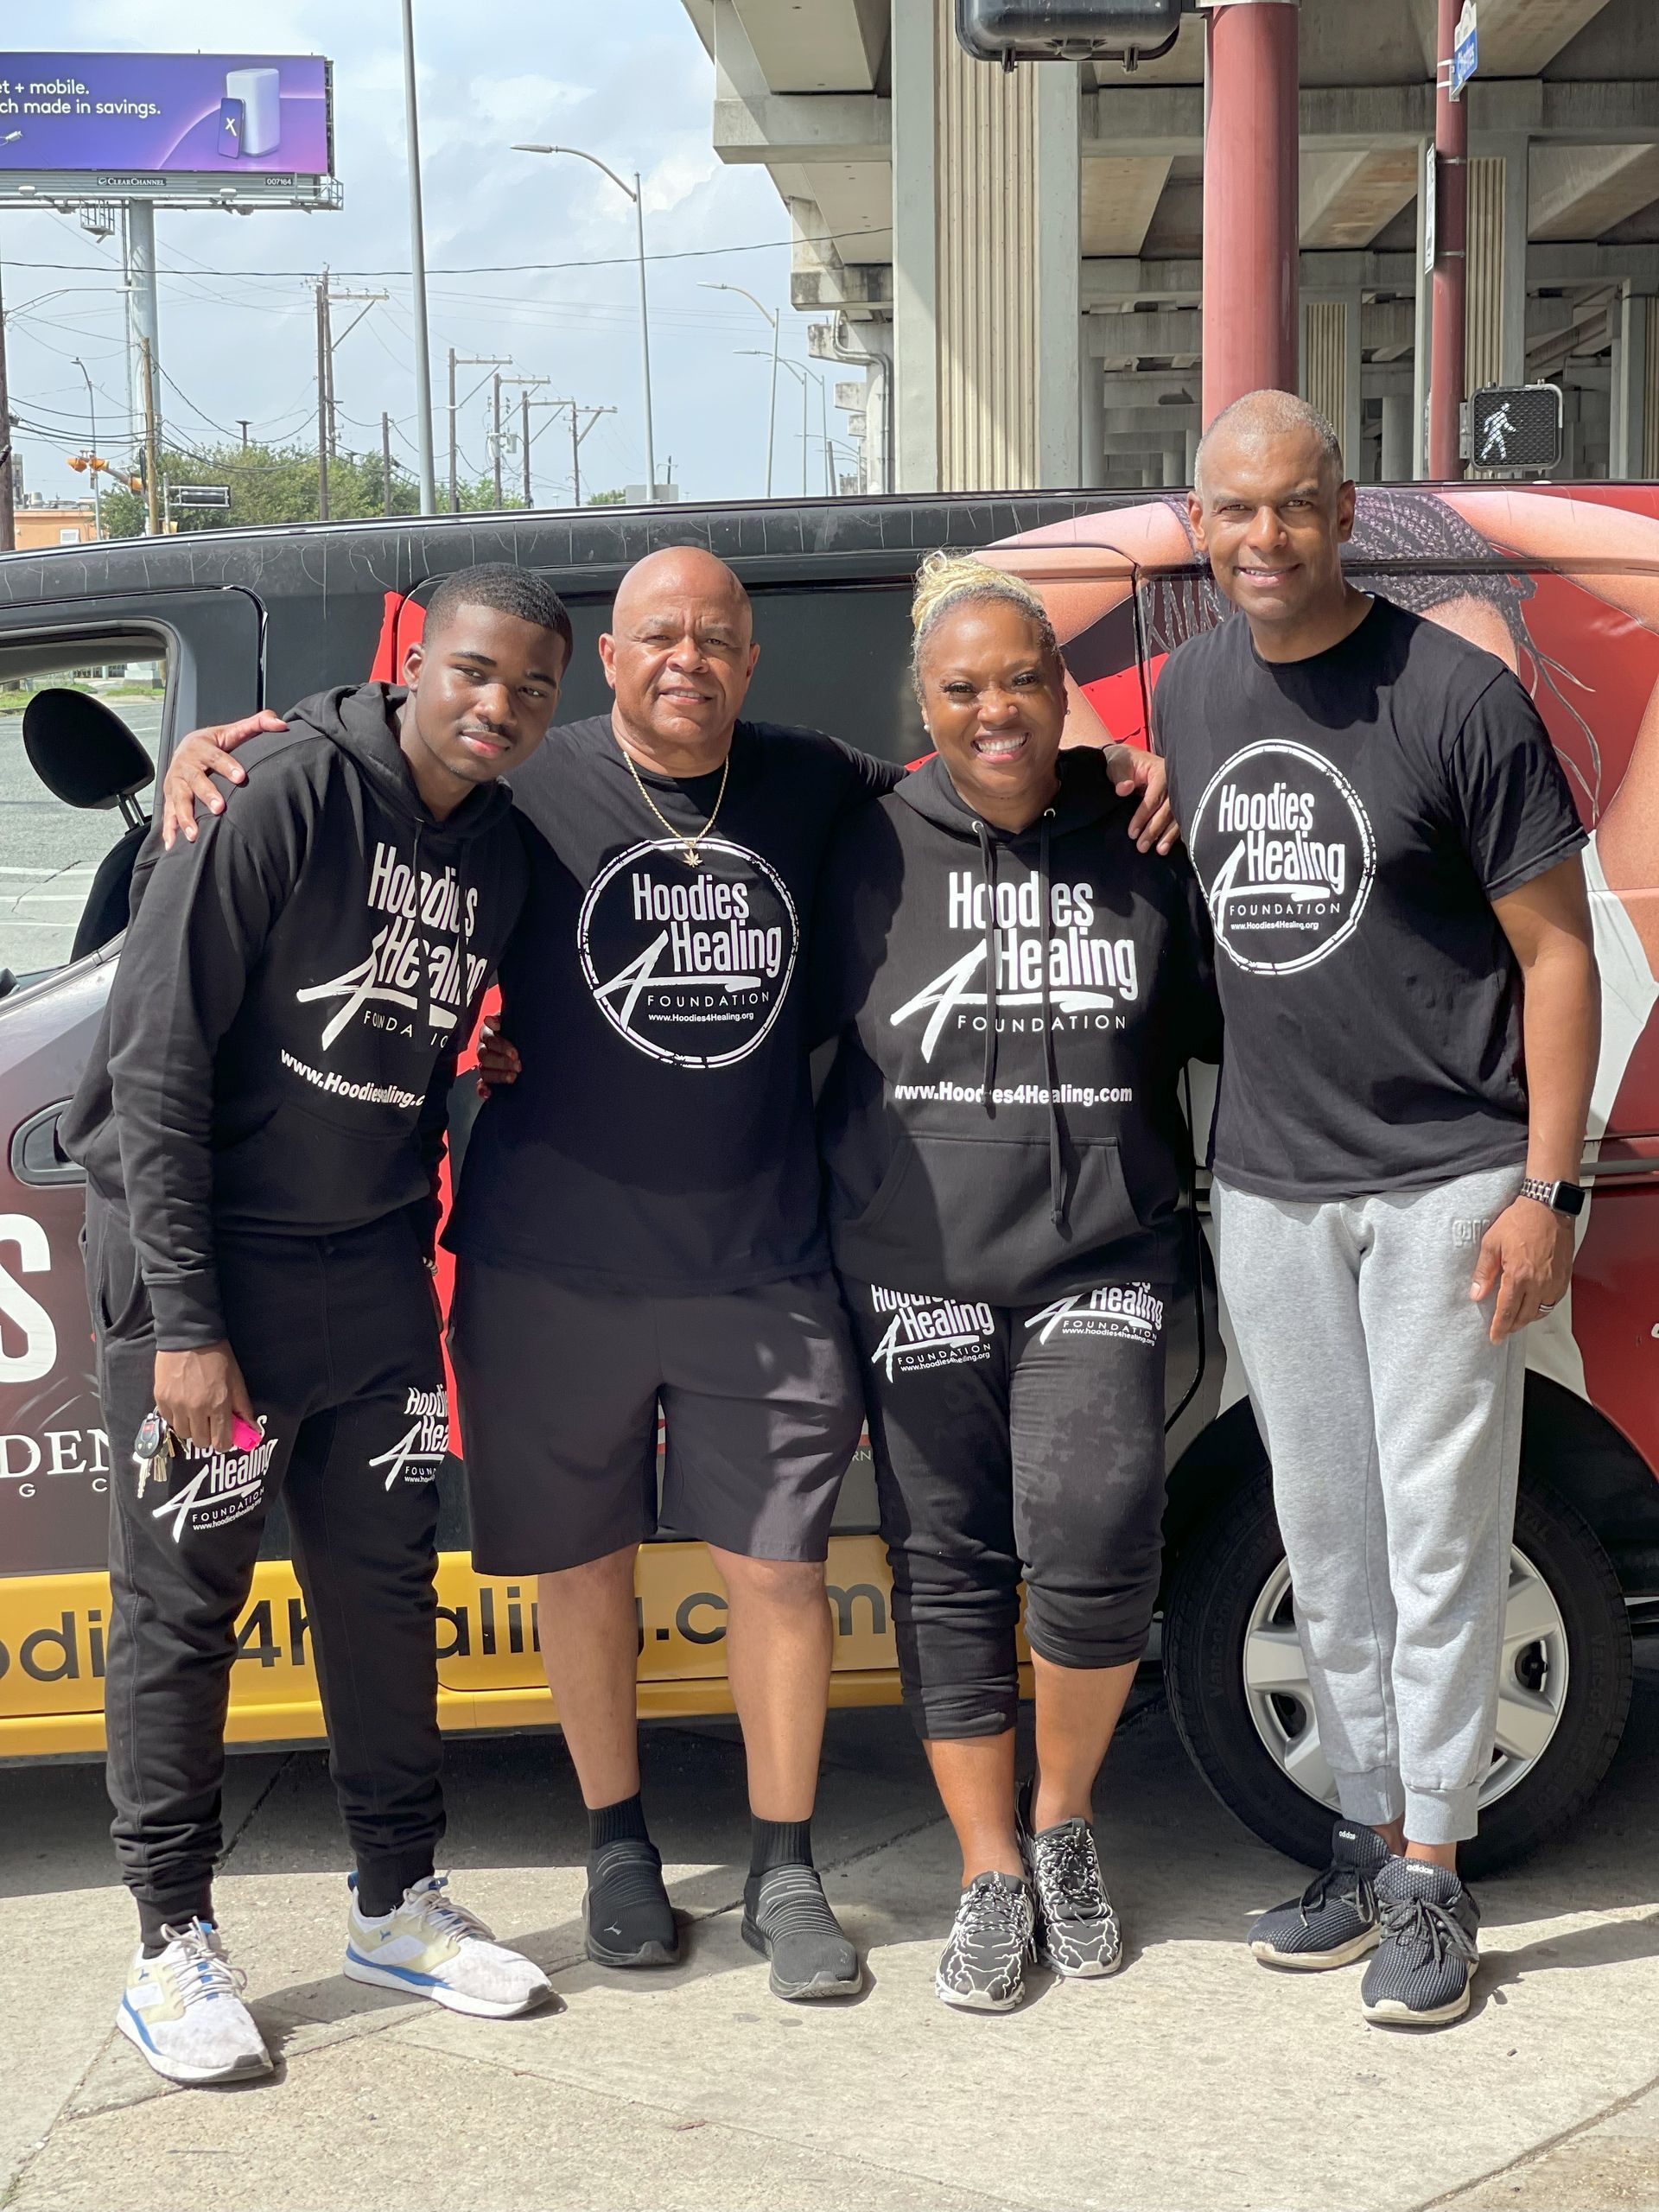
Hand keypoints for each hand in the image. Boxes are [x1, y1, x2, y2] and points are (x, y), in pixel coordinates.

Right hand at [153, 1341, 255, 1452]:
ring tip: (195, 1412)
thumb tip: (251, 1428)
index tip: (223, 1436)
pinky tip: (182, 1405)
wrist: (189, 1336)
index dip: (223, 1442)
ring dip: (190, 1427)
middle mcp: (195, 1408)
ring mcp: (176, 1404)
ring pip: (182, 1433)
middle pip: (200, 1441)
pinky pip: (168, 1420)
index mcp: (218, 1404)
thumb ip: (243, 1407)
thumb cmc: (218, 1357)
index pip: (220, 1441)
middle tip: (209, 1422)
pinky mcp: (161, 1398)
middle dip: (207, 1435)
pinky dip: (176, 1417)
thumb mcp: (237, 1380)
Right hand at [160, 711, 286, 847]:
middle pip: (195, 780)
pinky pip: (168, 813)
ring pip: (179, 799)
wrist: (185, 748)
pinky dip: (170, 829)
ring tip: (195, 833)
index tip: (241, 777)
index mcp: (201, 746)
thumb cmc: (214, 743)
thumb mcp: (233, 731)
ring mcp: (176, 782)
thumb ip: (258, 724)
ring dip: (186, 817)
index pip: (215, 755)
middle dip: (206, 794)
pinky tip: (174, 843)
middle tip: (220, 808)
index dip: (227, 765)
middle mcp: (185, 764)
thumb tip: (281, 724)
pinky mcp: (170, 797)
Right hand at [474, 1016, 521, 1097]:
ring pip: (484, 1071)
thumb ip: (501, 1019)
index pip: (489, 1039)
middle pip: (485, 1056)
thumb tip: (490, 1020)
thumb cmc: (517, 1029)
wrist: (525, 1040)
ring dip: (497, 1075)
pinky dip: (482, 1090)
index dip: (501, 1046)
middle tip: (518, 1065)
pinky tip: (488, 1094)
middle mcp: (484, 1048)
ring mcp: (484, 1064)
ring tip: (512, 1077)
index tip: (514, 1053)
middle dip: (502, 1062)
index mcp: (488, 1033)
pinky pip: (480, 1084)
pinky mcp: (486, 1078)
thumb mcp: (512, 1021)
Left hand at [1106, 743, 1178, 854]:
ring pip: (1177, 816)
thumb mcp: (1117, 765)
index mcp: (1162, 771)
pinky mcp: (1178, 802)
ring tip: (1159, 851)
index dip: (1143, 816)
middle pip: (1168, 809)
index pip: (1154, 797)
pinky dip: (1174, 834)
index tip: (1132, 833)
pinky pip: (1179, 819)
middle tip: (1141, 847)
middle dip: (1155, 829)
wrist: (1129, 760)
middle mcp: (1174, 782)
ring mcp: (1178, 793)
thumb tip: (1124, 789)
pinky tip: (1168, 846)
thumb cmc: (1122, 763)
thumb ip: (1120, 777)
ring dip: (1168, 835)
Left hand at [1470, 1195, 1573, 1342]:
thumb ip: (1483, 1272)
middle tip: (1503, 1330)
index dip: (1500, 1327)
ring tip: (1516, 1319)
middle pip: (1525, 1316)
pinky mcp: (1564, 1276)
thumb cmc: (1520, 1220)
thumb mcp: (1492, 1243)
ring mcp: (1554, 1281)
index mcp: (1519, 1275)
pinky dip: (1542, 1307)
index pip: (1507, 1311)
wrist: (1548, 1207)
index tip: (1494, 1337)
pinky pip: (1553, 1301)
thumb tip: (1476, 1294)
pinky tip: (1533, 1304)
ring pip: (1540, 1311)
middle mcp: (1539, 1282)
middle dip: (1513, 1326)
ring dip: (1527, 1318)